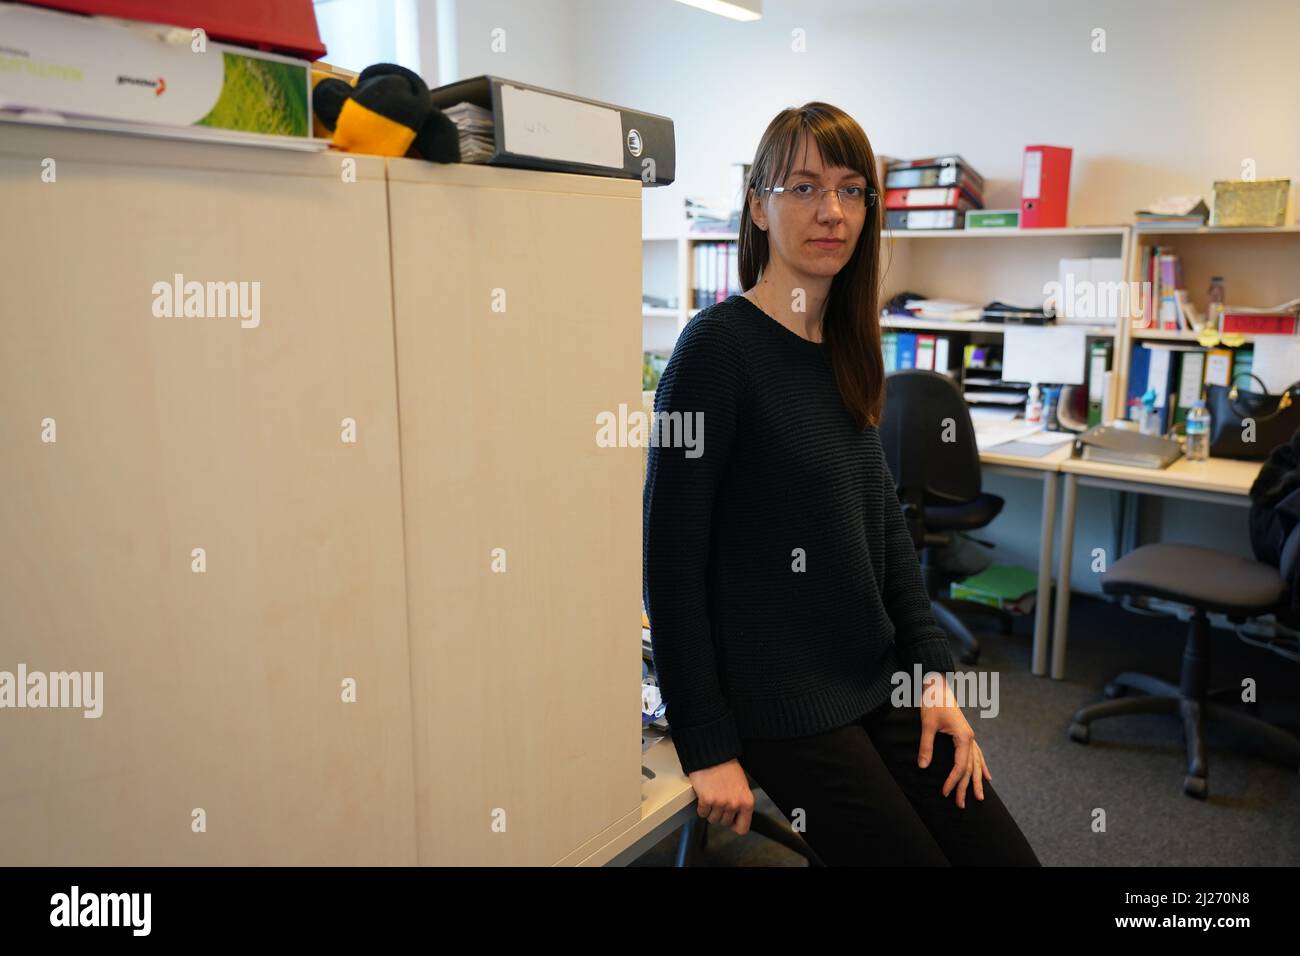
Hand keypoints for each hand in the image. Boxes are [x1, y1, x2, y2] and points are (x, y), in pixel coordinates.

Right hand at [687, 758, 754, 834]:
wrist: (713, 755)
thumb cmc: (727, 768)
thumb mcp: (742, 786)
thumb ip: (740, 803)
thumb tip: (735, 818)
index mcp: (747, 802)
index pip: (742, 828)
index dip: (734, 825)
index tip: (730, 820)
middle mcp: (735, 804)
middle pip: (724, 823)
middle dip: (720, 814)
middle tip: (718, 801)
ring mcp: (720, 803)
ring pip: (712, 819)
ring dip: (710, 811)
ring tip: (712, 796)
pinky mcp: (707, 800)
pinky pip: (702, 813)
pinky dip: (701, 806)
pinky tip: (704, 795)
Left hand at [917, 673, 991, 808]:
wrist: (938, 685)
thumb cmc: (933, 702)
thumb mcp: (928, 724)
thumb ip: (926, 746)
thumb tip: (923, 767)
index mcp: (963, 737)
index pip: (960, 765)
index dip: (953, 781)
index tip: (945, 793)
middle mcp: (970, 738)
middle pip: (970, 768)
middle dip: (965, 787)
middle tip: (960, 805)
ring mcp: (970, 736)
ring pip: (976, 763)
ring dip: (976, 781)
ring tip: (979, 797)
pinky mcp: (966, 735)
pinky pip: (977, 755)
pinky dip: (981, 767)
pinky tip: (986, 776)